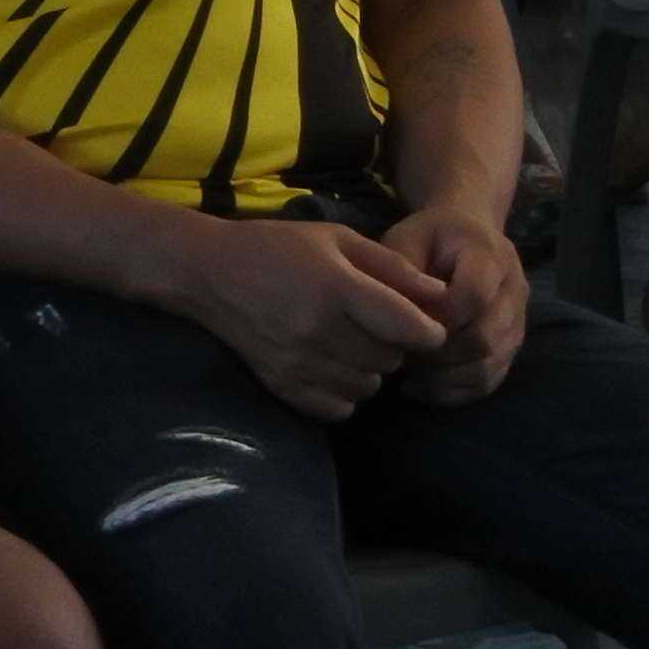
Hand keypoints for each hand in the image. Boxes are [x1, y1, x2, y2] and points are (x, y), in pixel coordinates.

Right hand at [161, 212, 451, 420]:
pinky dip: (345, 392)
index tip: (420, 323)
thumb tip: (441, 296)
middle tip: (373, 326)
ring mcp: (299, 362)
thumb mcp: (336, 240)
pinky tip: (331, 366)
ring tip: (350, 345)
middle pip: (392, 359)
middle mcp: (320, 330)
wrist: (208, 272)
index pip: (410, 329)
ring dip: (370, 369)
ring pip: (370, 386)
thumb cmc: (278, 247)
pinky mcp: (283, 384)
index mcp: (338, 289)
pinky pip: (340, 408)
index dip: (428, 330)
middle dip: (393, 345)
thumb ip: (392, 266)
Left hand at [398, 208, 531, 404]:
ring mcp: (518, 323)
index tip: (400, 322)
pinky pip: (490, 380)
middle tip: (396, 354)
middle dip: (436, 354)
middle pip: (483, 339)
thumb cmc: (430, 237)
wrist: (469, 236)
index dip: (435, 317)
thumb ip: (401, 269)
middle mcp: (514, 292)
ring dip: (443, 377)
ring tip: (404, 372)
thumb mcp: (407, 237)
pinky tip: (418, 387)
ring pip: (489, 366)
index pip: (473, 297)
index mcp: (490, 256)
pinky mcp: (510, 347)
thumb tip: (395, 314)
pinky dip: (455, 391)